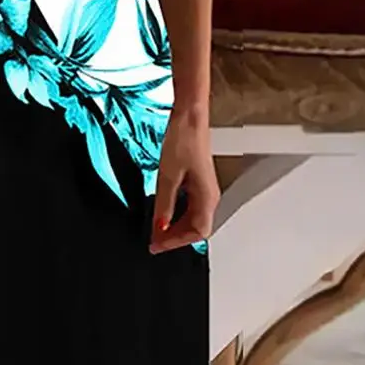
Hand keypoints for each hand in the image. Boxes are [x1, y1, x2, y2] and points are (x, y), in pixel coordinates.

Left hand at [149, 110, 219, 253]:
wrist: (189, 118)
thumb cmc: (183, 140)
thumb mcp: (167, 176)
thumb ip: (164, 204)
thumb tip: (160, 226)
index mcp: (207, 197)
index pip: (197, 232)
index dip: (176, 242)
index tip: (156, 245)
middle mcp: (209, 195)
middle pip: (197, 228)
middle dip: (175, 237)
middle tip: (154, 241)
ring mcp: (204, 188)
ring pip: (193, 218)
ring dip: (176, 227)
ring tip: (157, 231)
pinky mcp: (197, 181)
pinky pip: (190, 206)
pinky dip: (177, 215)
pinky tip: (164, 212)